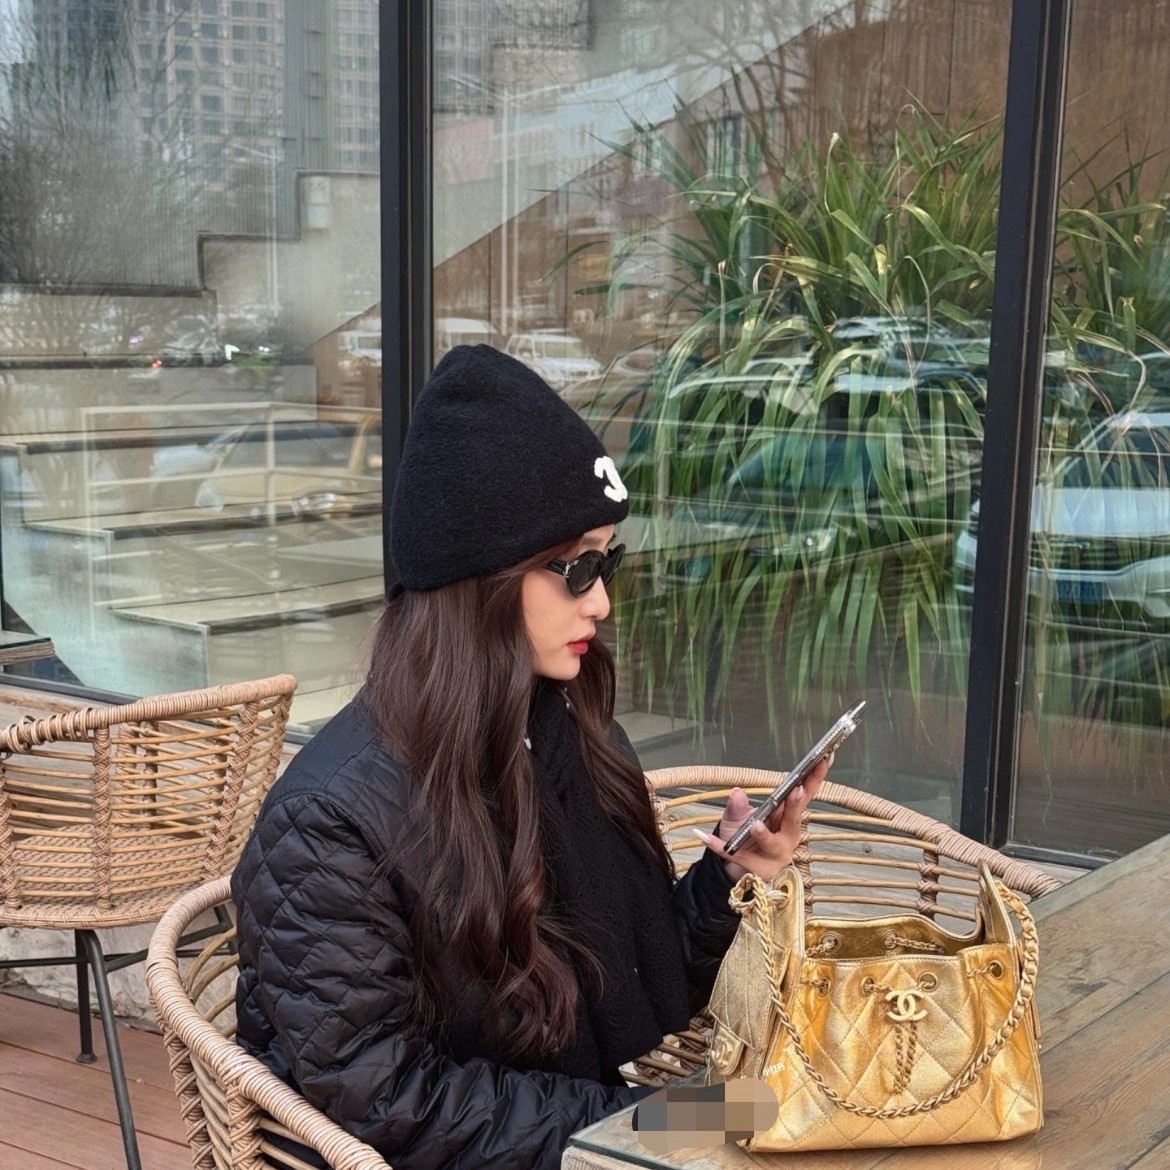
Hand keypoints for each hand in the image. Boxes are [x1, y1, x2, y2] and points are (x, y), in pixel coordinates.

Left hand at [694, 756, 831, 881]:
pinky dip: (721, 846)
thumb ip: (738, 804)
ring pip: (772, 844)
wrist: (731, 866)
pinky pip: (737, 857)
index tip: (824, 759)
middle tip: (795, 790)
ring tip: (755, 824)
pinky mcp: (757, 869)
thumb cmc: (742, 836)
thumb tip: (737, 792)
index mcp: (786, 818)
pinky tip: (704, 837)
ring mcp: (774, 855)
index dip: (814, 779)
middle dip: (794, 806)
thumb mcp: (737, 815)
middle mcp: (787, 837)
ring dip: (764, 834)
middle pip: (793, 820)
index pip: (804, 796)